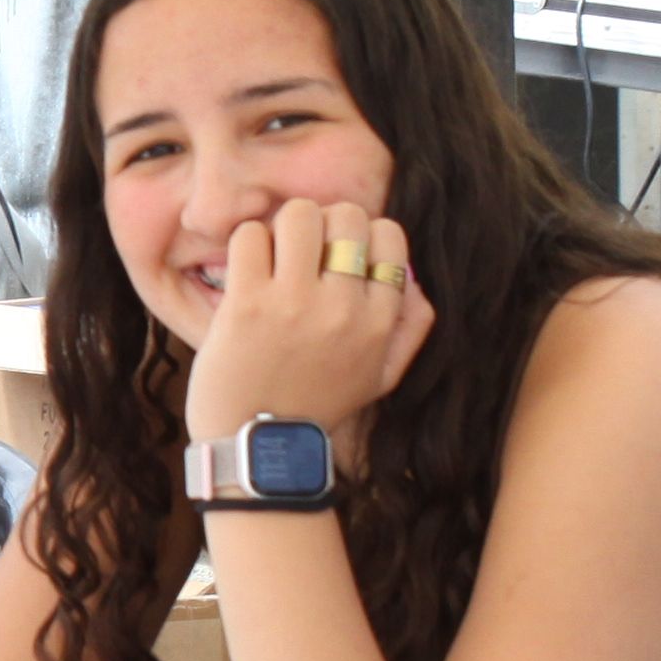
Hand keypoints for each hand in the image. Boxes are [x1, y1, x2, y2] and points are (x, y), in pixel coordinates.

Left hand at [185, 201, 432, 451]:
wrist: (259, 446)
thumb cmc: (318, 406)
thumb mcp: (382, 376)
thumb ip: (410, 327)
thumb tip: (413, 274)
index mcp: (379, 321)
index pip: (389, 232)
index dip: (362, 233)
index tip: (339, 254)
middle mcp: (343, 306)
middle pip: (345, 215)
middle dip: (322, 223)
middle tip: (304, 250)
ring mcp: (294, 302)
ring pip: (298, 214)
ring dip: (283, 227)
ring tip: (275, 255)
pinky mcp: (246, 303)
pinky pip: (249, 235)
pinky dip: (247, 243)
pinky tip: (247, 270)